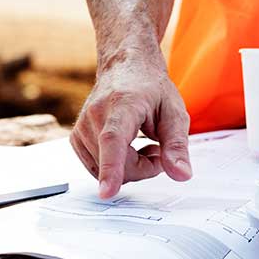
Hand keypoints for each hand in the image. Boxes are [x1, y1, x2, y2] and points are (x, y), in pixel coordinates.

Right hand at [72, 56, 192, 197]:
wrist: (125, 66)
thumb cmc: (151, 89)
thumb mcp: (175, 113)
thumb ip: (177, 146)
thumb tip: (182, 175)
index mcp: (122, 106)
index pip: (113, 141)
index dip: (112, 169)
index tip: (107, 192)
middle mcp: (95, 115)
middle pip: (120, 166)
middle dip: (144, 167)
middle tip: (158, 148)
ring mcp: (81, 128)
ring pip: (107, 172)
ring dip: (130, 166)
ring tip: (141, 142)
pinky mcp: (76, 138)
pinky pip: (98, 169)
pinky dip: (115, 165)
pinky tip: (126, 147)